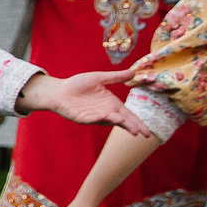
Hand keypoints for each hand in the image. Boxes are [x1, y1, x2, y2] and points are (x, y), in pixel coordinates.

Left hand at [22, 69, 145, 132]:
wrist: (60, 90)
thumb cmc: (78, 84)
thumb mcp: (100, 78)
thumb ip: (116, 77)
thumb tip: (134, 72)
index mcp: (111, 104)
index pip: (128, 114)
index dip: (137, 121)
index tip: (147, 130)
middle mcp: (105, 112)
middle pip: (122, 121)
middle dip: (132, 126)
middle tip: (144, 134)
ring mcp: (94, 116)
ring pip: (109, 121)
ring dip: (118, 122)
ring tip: (128, 125)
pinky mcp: (82, 118)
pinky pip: (92, 119)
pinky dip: (98, 118)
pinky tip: (106, 116)